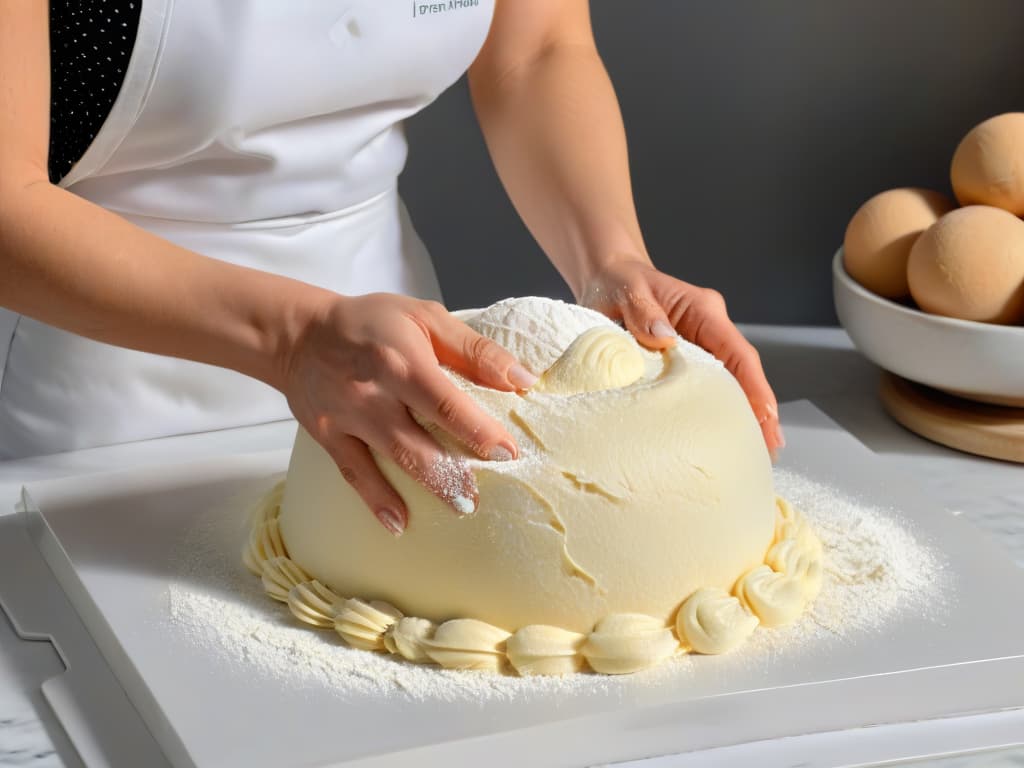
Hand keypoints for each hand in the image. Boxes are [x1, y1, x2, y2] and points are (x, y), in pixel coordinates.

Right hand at [280, 293, 537, 535]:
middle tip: (484, 493)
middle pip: (419, 439)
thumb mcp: (425, 317)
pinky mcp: (328, 436)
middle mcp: (372, 392)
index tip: (508, 453)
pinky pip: (354, 474)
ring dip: (429, 488)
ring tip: (461, 508)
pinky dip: (376, 501)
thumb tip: (522, 379)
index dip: (478, 431)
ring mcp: (347, 417)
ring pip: (393, 459)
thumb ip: (474, 350)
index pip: (445, 402)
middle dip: (455, 470)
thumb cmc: (372, 322)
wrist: (299, 334)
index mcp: (401, 360)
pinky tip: (398, 524)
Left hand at [579, 259, 783, 457]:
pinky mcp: (684, 363)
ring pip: (729, 384)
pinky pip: (704, 389)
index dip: (755, 386)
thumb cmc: (618, 283)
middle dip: (759, 411)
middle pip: (743, 374)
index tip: (766, 417)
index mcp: (703, 311)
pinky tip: (716, 439)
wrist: (608, 281)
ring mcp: (699, 348)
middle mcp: (709, 330)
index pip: (738, 353)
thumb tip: (664, 337)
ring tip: (753, 454)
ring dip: (741, 416)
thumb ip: (643, 311)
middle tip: (768, 450)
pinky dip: (713, 413)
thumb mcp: (626, 290)